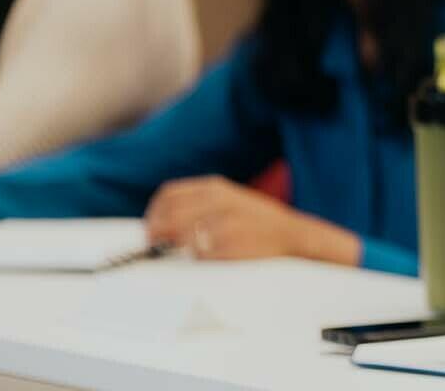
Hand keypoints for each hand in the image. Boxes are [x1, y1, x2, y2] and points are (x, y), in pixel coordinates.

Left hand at [143, 175, 359, 265]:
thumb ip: (199, 202)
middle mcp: (218, 200)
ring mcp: (224, 222)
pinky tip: (209, 255)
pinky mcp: (229, 244)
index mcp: (215, 187)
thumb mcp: (229, 199)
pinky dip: (198, 257)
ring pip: (182, 235)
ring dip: (176, 246)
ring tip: (181, 251)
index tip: (151, 226)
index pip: (169, 195)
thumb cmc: (257, 220)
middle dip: (157, 231)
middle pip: (170, 215)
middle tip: (155, 245)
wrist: (293, 234)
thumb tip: (161, 220)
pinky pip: (200, 254)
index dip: (154, 212)